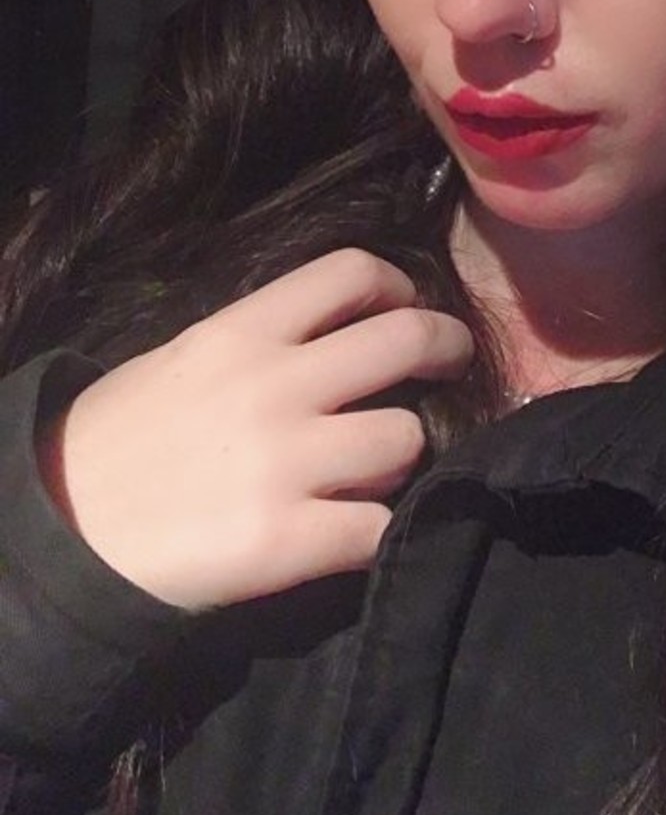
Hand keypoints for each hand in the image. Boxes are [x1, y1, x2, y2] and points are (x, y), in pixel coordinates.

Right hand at [36, 250, 472, 610]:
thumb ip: (263, 339)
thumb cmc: (120, 440)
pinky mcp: (288, 541)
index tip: (408, 305)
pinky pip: (380, 527)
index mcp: (241, 332)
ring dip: (402, 455)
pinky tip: (354, 530)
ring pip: (407, 438)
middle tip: (453, 364)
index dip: (398, 285)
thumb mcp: (185, 358)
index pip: (350, 272)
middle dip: (448, 348)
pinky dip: (378, 531)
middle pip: (407, 340)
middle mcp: (275, 386)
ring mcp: (286, 464)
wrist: (62, 536)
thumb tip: (345, 332)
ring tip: (372, 469)